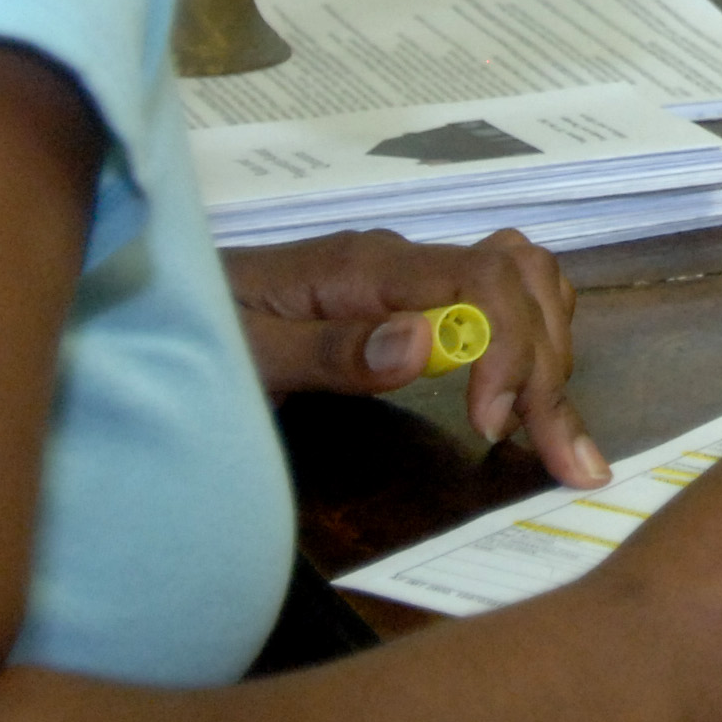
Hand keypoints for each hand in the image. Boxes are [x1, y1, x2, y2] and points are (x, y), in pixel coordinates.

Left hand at [223, 228, 606, 486]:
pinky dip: (539, 342)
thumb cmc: (197, 334)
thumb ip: (330, 351)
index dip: (509, 349)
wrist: (160, 308)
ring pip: (527, 283)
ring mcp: (416, 277)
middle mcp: (406, 261)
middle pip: (520, 283)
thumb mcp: (246, 355)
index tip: (492, 427)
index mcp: (368, 268)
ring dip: (554, 356)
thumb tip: (428, 345)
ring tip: (558, 436)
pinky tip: (535, 398)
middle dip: (550, 371)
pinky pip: (506, 298)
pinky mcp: (418, 299)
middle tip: (560, 460)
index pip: (481, 278)